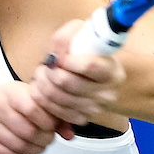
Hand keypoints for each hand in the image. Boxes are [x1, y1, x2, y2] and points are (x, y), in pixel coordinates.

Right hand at [0, 81, 59, 153]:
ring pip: (18, 145)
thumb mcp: (27, 100)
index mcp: (9, 91)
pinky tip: (27, 153)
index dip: (48, 123)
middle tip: (48, 140)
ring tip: (39, 147)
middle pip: (28, 131)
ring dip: (35, 150)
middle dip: (44, 140)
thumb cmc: (6, 106)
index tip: (52, 127)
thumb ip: (51, 114)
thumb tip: (70, 134)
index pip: (33, 108)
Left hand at [29, 20, 125, 137]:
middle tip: (44, 66)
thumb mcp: (81, 34)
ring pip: (58, 98)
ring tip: (41, 75)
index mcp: (112, 70)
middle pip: (67, 83)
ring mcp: (95, 108)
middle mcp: (107, 93)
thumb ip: (66, 38)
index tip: (59, 56)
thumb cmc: (87, 52)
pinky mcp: (82, 119)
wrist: (97, 76)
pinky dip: (44, 100)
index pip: (88, 66)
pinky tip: (42, 89)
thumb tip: (55, 56)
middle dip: (49, 73)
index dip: (67, 60)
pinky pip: (56, 112)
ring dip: (42, 85)